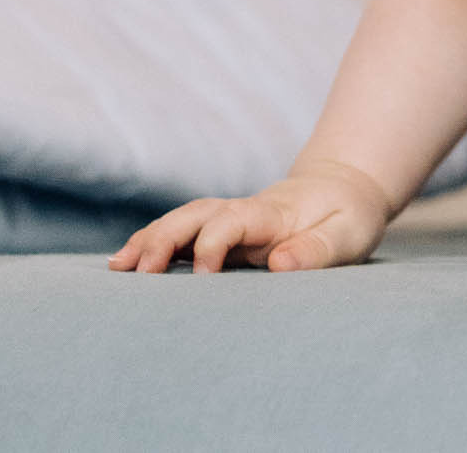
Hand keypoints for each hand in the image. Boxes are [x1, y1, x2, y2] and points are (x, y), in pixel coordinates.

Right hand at [107, 160, 391, 273]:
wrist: (346, 189)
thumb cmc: (348, 216)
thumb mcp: (347, 235)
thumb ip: (315, 249)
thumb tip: (277, 264)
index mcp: (273, 213)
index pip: (233, 221)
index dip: (214, 245)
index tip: (203, 277)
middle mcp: (245, 211)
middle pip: (196, 215)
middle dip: (164, 239)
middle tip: (136, 271)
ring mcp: (232, 219)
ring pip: (183, 220)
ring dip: (150, 239)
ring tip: (117, 267)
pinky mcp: (226, 230)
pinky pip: (185, 233)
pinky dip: (155, 243)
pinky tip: (127, 263)